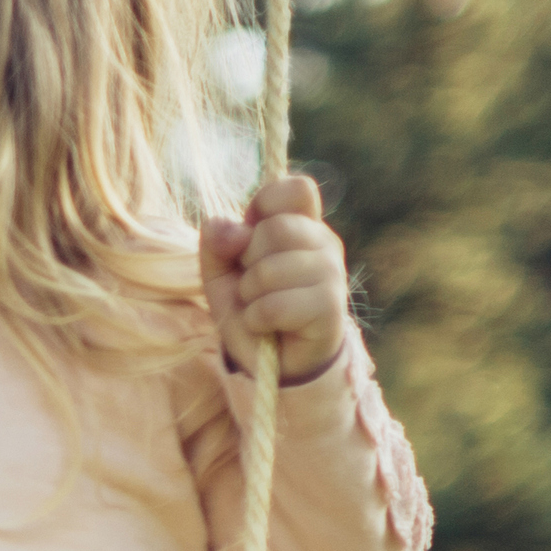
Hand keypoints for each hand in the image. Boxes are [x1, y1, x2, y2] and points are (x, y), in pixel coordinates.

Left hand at [200, 173, 355, 389]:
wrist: (273, 362)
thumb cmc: (251, 308)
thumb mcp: (221, 273)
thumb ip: (217, 243)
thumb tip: (229, 226)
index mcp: (302, 225)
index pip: (296, 189)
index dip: (263, 206)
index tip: (249, 238)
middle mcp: (324, 244)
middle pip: (276, 229)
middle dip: (248, 262)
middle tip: (254, 285)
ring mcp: (333, 276)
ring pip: (271, 270)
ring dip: (250, 295)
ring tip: (260, 307)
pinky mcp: (330, 309)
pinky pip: (273, 306)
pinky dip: (257, 320)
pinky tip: (268, 327)